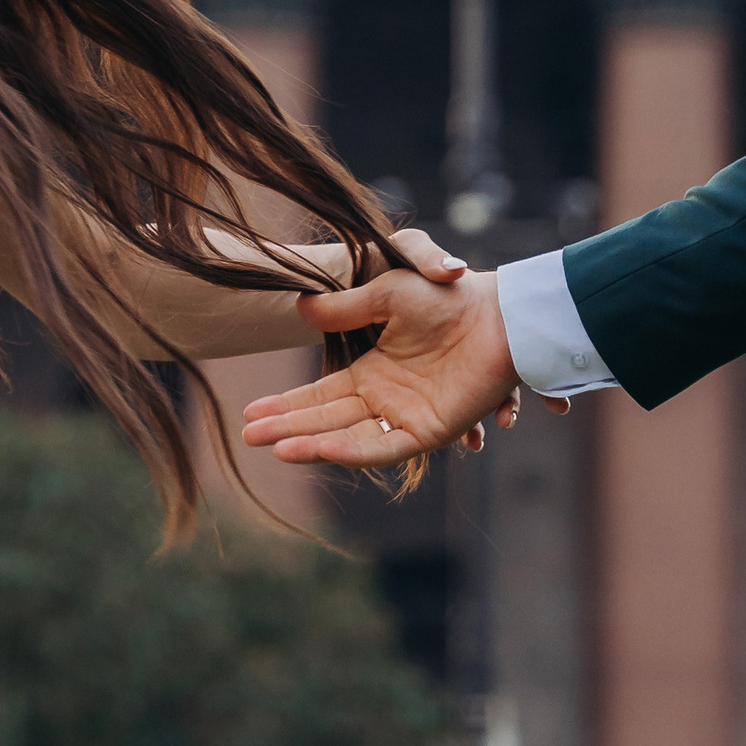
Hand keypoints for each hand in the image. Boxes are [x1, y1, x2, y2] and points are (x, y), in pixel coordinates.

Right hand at [239, 244, 557, 470]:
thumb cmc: (446, 296)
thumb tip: (300, 308)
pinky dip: (353, 450)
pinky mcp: (431, 430)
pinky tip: (322, 448)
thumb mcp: (385, 295)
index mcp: (374, 371)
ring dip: (312, 443)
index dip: (286, 404)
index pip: (320, 395)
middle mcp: (386, 399)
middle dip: (287, 428)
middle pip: (326, 420)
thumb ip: (344, 309)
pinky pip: (385, 446)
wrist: (497, 311)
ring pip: (349, 438)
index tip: (250, 412)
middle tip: (248, 436)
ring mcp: (407, 416)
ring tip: (275, 448)